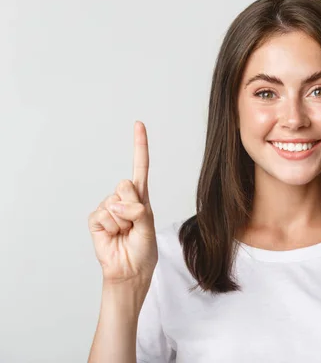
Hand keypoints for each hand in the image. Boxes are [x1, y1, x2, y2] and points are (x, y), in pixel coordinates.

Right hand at [88, 121, 157, 284]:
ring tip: (125, 234)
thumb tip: (118, 204)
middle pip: (125, 185)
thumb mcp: (149, 228)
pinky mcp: (97, 219)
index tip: (139, 124)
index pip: (140, 167)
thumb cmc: (143, 250)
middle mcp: (125, 199)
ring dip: (122, 222)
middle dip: (132, 206)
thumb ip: (138, 212)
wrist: (129, 271)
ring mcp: (109, 208)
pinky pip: (103, 215)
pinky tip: (113, 236)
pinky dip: (110, 227)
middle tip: (134, 226)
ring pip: (114, 202)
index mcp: (142, 198)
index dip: (139, 146)